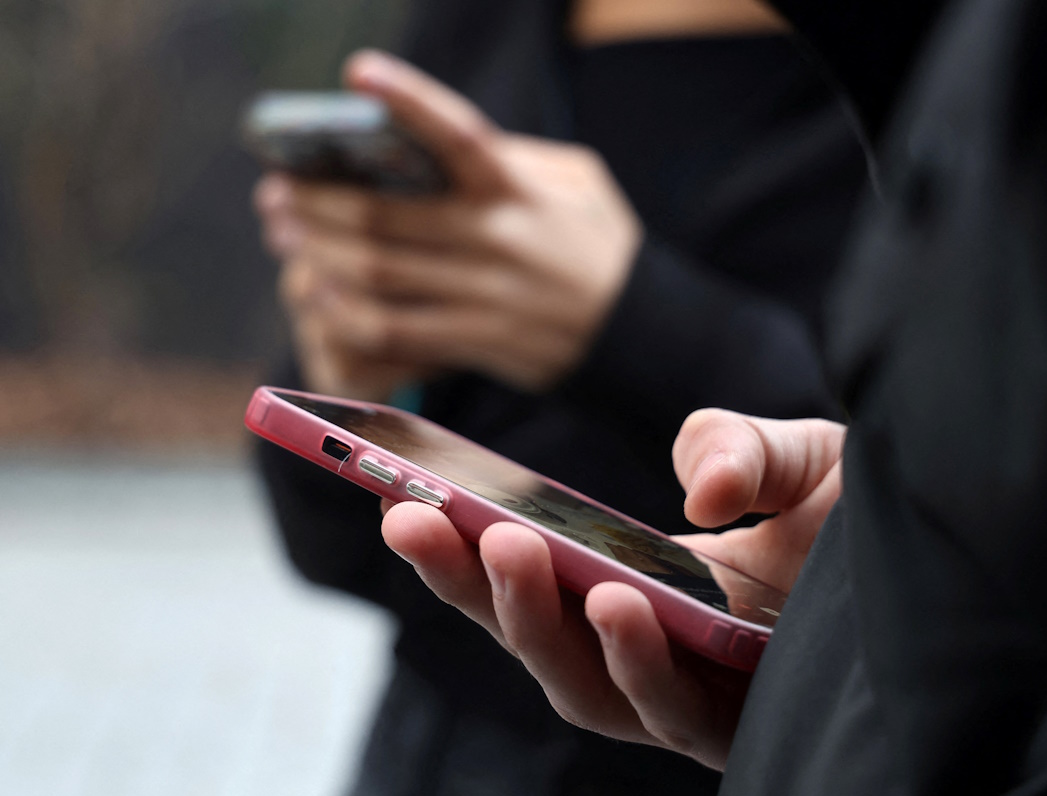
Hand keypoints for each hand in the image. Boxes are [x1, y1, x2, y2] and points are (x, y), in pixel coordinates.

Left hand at [255, 50, 641, 399]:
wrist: (637, 337)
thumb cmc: (597, 247)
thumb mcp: (576, 185)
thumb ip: (513, 158)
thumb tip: (435, 142)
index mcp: (522, 192)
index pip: (462, 135)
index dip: (409, 100)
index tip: (357, 70)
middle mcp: (499, 242)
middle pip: (387, 218)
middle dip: (318, 202)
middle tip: (277, 190)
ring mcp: (485, 297)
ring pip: (379, 273)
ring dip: (319, 252)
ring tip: (284, 236)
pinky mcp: (476, 342)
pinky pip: (393, 329)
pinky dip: (346, 310)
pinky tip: (319, 291)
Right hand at [379, 408, 844, 768]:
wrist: (967, 561)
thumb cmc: (868, 521)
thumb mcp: (801, 456)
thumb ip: (737, 446)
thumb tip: (698, 495)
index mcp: (646, 586)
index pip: (534, 579)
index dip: (459, 548)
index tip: (395, 496)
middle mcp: (658, 649)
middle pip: (538, 638)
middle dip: (469, 583)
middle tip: (416, 519)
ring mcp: (697, 697)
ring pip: (586, 688)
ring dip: (537, 621)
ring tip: (508, 548)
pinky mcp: (747, 733)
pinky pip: (675, 713)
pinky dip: (637, 661)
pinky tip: (620, 604)